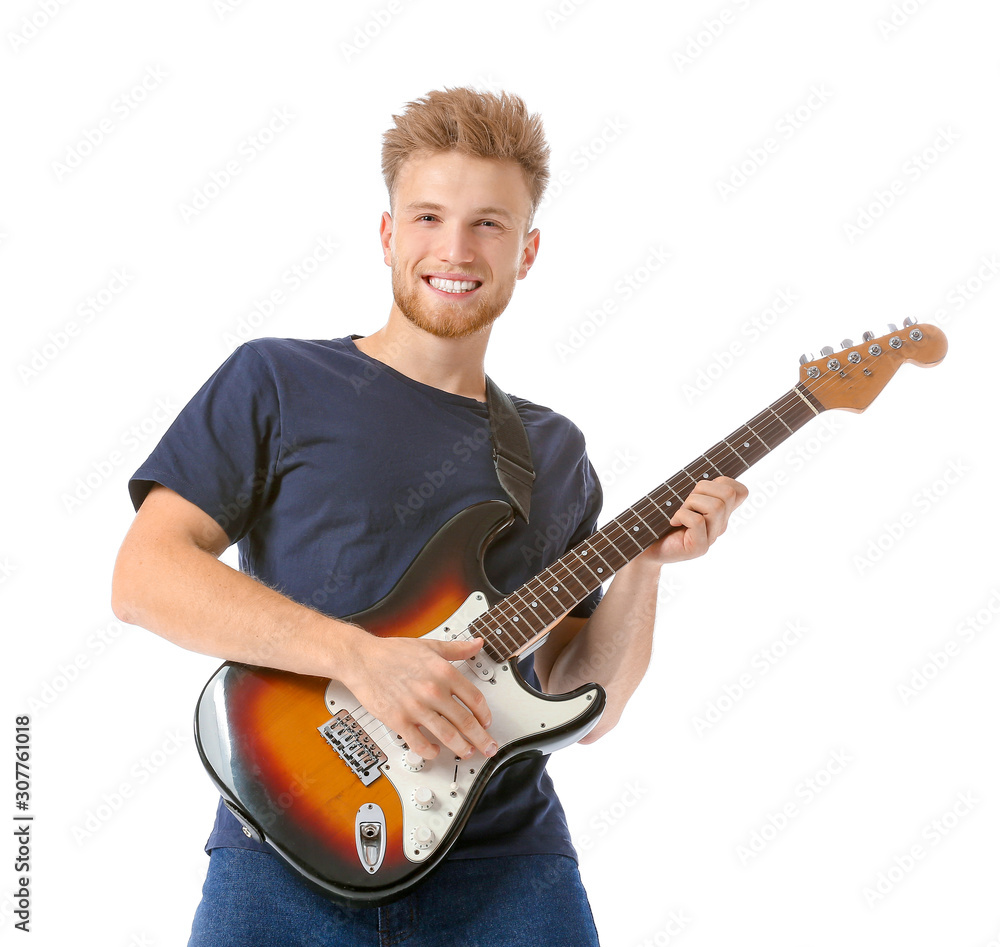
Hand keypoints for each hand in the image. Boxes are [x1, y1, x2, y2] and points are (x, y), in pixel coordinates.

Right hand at [342, 633, 497, 761]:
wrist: (362, 659)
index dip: (485, 715)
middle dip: (480, 738)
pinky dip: (430, 751)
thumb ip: (457, 648)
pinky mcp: (398, 720)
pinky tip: (434, 751)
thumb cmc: (393, 653)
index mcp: (443, 672)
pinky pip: (419, 743)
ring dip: (461, 748)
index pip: (475, 699)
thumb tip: (477, 644)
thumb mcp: (430, 646)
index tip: (487, 722)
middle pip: (465, 721)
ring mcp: (415, 707)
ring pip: (447, 735)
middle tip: (488, 747)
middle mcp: (432, 690)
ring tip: (467, 752)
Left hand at [641, 476, 747, 565]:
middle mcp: (719, 524)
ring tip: (678, 512)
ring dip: (691, 502)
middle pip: (728, 493)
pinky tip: (672, 522)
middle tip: (685, 502)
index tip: (700, 490)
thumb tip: (704, 474)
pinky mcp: (698, 548)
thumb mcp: (679, 498)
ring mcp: (711, 538)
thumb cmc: (660, 520)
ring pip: (715, 506)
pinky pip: (698, 521)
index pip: (739, 491)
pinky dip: (681, 515)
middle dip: (702, 488)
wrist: (645, 546)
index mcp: (719, 512)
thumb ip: (694, 489)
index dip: (724, 482)